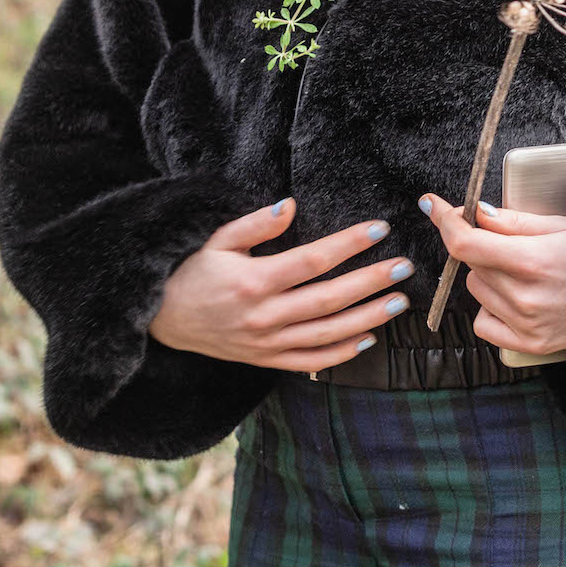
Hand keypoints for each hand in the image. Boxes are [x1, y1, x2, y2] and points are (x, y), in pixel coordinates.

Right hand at [149, 199, 412, 373]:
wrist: (162, 317)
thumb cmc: (193, 270)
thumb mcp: (218, 239)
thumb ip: (257, 223)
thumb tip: (291, 204)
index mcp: (253, 281)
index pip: (313, 260)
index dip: (349, 244)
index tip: (379, 228)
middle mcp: (263, 316)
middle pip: (329, 299)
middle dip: (371, 282)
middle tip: (403, 267)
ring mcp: (266, 343)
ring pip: (327, 334)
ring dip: (368, 318)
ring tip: (399, 302)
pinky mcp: (265, 360)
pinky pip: (310, 362)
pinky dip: (341, 354)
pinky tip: (369, 338)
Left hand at [419, 191, 565, 355]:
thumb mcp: (561, 225)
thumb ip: (513, 221)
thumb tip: (474, 213)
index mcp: (531, 261)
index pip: (467, 243)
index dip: (445, 220)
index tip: (432, 205)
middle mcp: (525, 297)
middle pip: (471, 266)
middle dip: (482, 249)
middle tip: (512, 246)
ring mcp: (527, 325)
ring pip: (476, 292)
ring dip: (488, 278)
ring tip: (525, 273)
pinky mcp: (530, 345)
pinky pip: (484, 324)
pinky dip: (491, 309)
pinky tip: (516, 299)